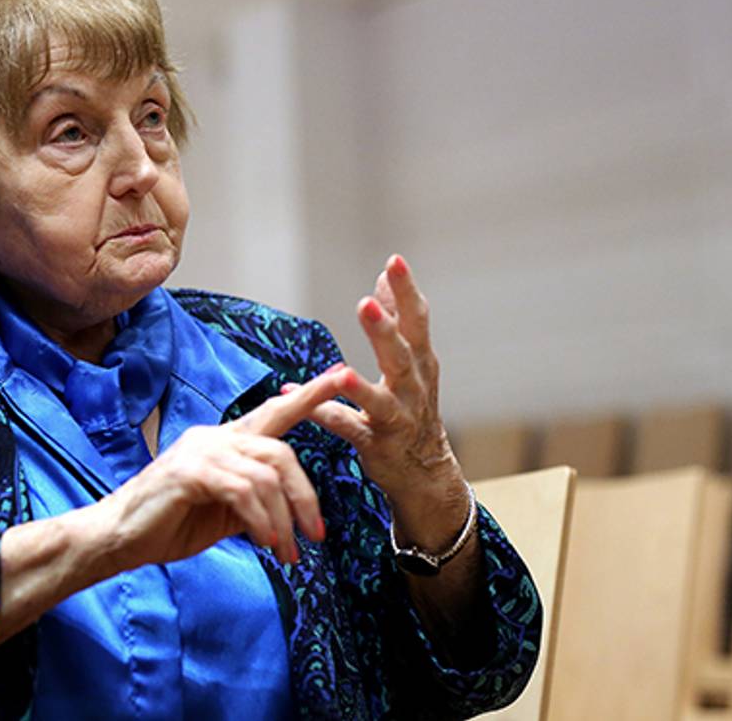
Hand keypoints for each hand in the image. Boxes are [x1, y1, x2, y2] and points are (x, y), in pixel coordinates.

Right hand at [96, 370, 339, 570]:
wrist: (118, 538)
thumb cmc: (170, 523)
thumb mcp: (225, 512)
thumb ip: (255, 501)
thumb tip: (289, 515)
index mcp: (226, 441)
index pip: (275, 412)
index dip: (310, 394)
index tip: (342, 375)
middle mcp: (215, 436)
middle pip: (281, 452)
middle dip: (306, 496)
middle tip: (317, 534)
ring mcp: (201, 451)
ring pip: (266, 475)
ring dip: (284, 519)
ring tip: (287, 554)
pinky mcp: (189, 472)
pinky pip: (243, 491)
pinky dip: (261, 520)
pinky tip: (265, 543)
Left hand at [289, 255, 463, 542]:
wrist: (425, 470)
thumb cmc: (413, 404)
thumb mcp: (411, 359)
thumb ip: (396, 319)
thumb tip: (386, 276)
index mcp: (420, 361)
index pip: (417, 320)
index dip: (407, 291)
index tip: (394, 261)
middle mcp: (413, 387)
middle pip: (401, 354)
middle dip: (385, 330)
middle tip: (366, 305)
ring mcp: (397, 418)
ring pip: (380, 400)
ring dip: (359, 387)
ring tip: (341, 373)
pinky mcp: (378, 443)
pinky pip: (350, 429)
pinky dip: (328, 416)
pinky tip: (306, 405)